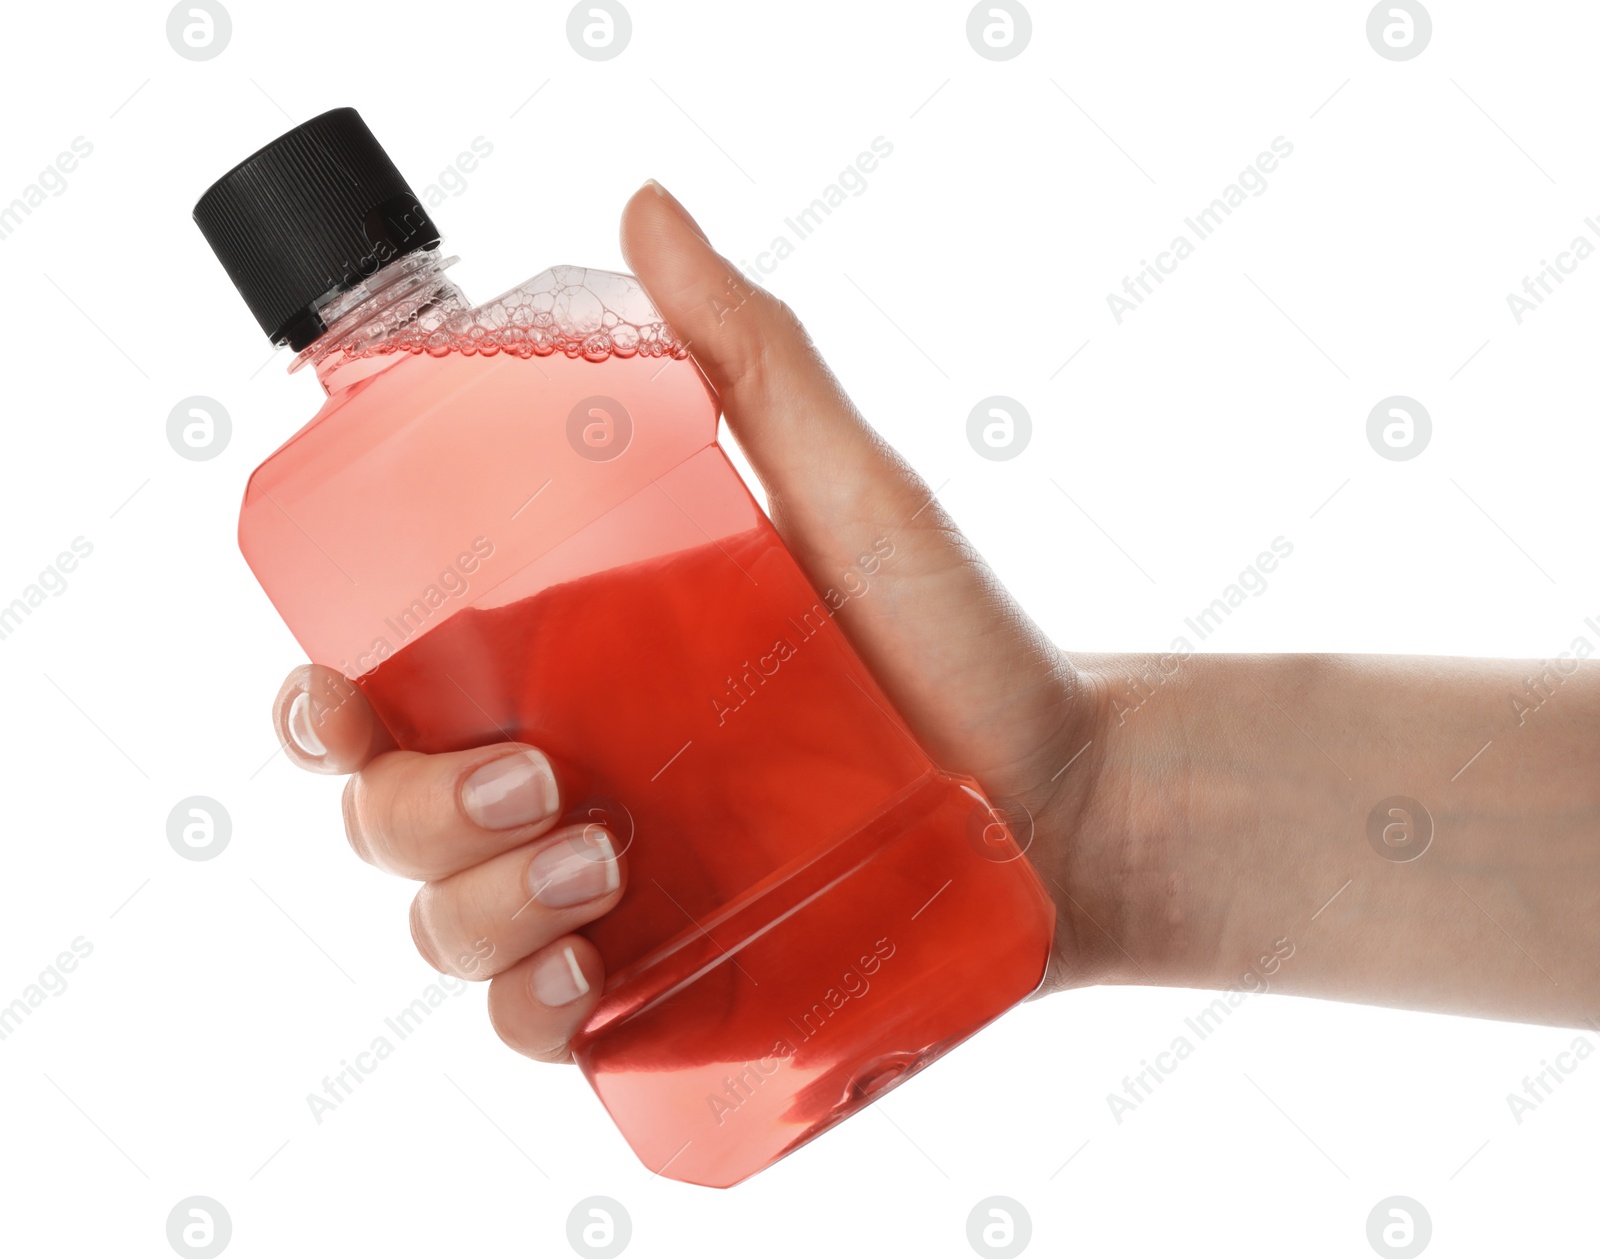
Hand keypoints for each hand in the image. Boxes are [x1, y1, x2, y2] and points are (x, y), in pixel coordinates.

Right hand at [270, 179, 1123, 1064]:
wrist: (1067, 790)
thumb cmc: (950, 635)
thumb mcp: (847, 489)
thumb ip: (747, 356)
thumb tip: (649, 204)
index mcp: (566, 667)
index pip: (383, 691)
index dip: (319, 704)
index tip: (337, 693)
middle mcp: (564, 780)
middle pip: (387, 814)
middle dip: (410, 810)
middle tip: (536, 776)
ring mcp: (609, 890)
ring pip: (445, 925)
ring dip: (470, 908)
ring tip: (595, 858)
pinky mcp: (669, 985)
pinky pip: (540, 1023)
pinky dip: (528, 1009)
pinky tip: (583, 973)